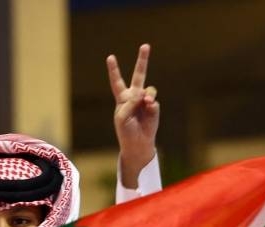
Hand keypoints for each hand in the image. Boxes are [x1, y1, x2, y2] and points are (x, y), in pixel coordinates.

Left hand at [106, 44, 159, 187]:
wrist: (137, 143)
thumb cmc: (125, 131)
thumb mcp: (122, 116)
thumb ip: (130, 103)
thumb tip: (144, 94)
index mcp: (122, 98)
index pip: (117, 81)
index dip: (114, 70)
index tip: (110, 57)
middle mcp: (134, 96)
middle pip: (139, 75)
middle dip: (142, 60)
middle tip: (145, 45)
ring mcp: (145, 101)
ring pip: (149, 89)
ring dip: (147, 96)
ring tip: (145, 104)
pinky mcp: (154, 107)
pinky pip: (153, 101)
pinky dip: (151, 105)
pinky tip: (148, 110)